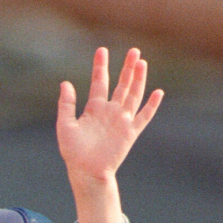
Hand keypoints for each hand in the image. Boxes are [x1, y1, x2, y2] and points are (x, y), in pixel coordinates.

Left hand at [56, 46, 162, 222]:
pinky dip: (151, 105)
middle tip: (133, 50)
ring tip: (142, 63)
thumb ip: (66, 105)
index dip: (100, 67)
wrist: (86, 172)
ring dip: (138, 79)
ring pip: (133, 95)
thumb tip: (65, 83)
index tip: (101, 50)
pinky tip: (157, 92)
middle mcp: (110, 112)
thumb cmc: (73, 152)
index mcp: (94, 109)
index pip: (99, 82)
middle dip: (127, 68)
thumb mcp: (65, 125)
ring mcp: (122, 121)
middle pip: (121, 85)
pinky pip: (144, 116)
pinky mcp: (130, 132)